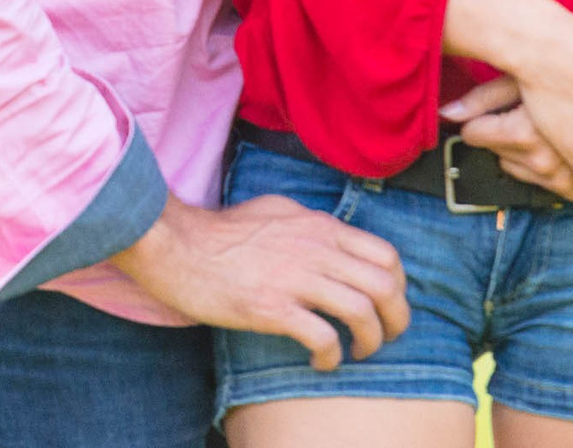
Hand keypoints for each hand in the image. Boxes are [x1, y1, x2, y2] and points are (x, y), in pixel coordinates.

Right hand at [110, 196, 409, 371]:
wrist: (174, 245)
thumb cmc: (220, 231)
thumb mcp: (275, 210)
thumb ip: (310, 225)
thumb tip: (333, 240)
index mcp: (318, 226)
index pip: (385, 255)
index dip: (398, 286)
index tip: (388, 305)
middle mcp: (314, 248)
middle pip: (384, 286)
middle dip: (396, 319)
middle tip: (386, 336)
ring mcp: (294, 278)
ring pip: (361, 312)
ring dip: (370, 340)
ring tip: (357, 351)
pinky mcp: (271, 307)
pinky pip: (323, 336)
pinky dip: (332, 355)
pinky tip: (322, 362)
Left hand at [443, 77, 572, 197]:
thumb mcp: (524, 78)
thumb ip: (483, 98)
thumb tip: (447, 113)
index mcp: (522, 133)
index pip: (475, 135)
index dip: (479, 122)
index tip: (485, 116)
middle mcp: (544, 160)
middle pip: (502, 158)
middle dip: (505, 141)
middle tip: (519, 120)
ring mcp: (569, 176)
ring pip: (532, 176)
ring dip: (528, 162)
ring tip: (538, 135)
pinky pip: (568, 192)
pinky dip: (560, 178)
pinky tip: (560, 154)